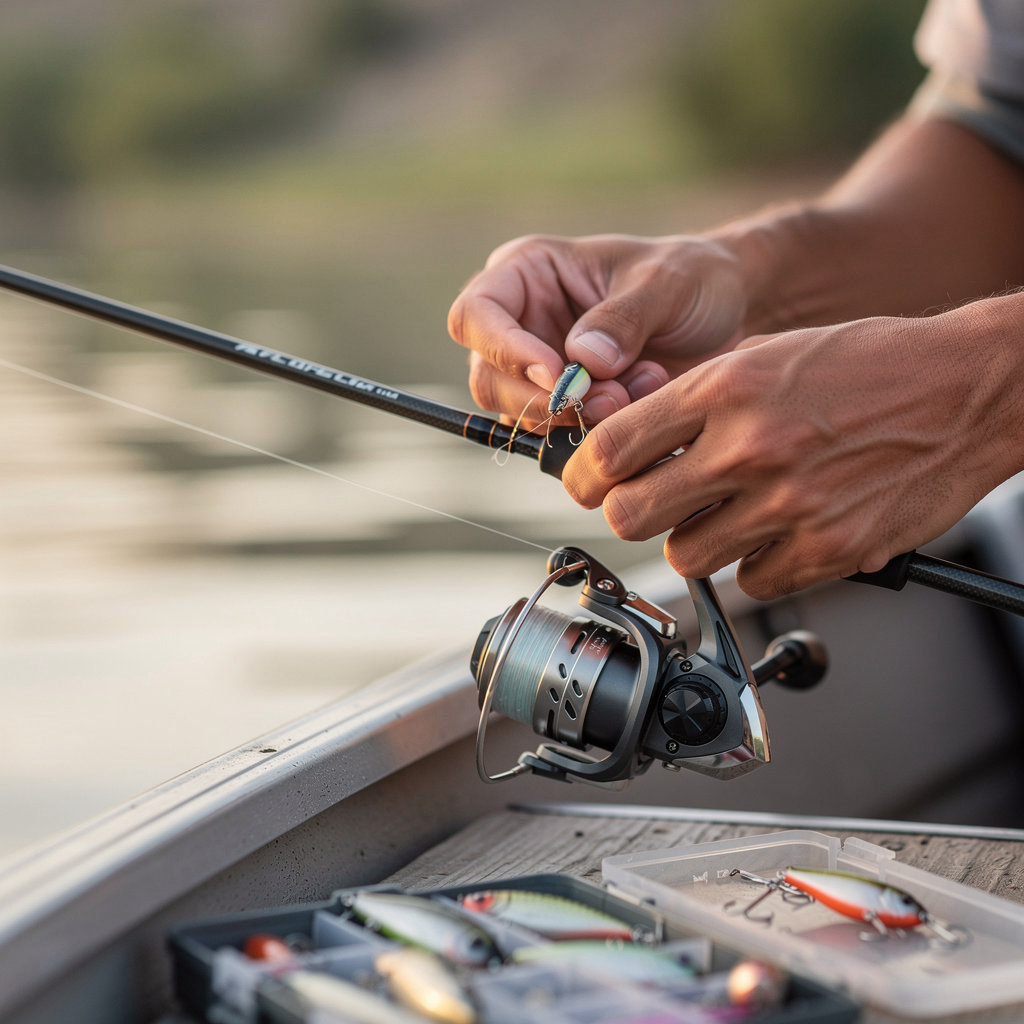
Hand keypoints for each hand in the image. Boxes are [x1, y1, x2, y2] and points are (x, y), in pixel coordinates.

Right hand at [448, 233, 748, 425]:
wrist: (726, 316)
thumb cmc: (691, 279)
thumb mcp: (667, 282)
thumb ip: (623, 317)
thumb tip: (580, 361)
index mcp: (525, 273)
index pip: (474, 315)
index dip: (504, 350)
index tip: (557, 373)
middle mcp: (519, 324)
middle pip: (488, 379)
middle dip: (547, 400)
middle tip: (610, 400)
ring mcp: (537, 372)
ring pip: (520, 416)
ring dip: (577, 419)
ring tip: (637, 391)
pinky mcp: (563, 410)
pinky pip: (557, 438)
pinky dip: (596, 434)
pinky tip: (640, 405)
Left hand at [562, 303, 1023, 598]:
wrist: (966, 389)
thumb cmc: (867, 366)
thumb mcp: (767, 356)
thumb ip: (695, 402)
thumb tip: (630, 445)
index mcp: (727, 389)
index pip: (611, 449)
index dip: (581, 476)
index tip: (585, 484)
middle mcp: (751, 446)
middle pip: (631, 515)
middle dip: (628, 513)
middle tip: (648, 505)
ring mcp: (791, 503)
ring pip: (686, 556)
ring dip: (694, 539)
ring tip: (727, 513)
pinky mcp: (830, 547)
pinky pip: (752, 579)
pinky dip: (754, 563)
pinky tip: (777, 531)